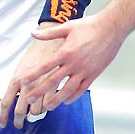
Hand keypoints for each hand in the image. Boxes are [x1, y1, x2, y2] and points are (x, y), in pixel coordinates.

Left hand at [0, 11, 126, 127]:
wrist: (111, 28)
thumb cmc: (90, 26)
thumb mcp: (67, 27)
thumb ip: (49, 33)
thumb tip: (33, 33)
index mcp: (65, 52)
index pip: (45, 66)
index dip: (33, 75)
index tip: (23, 81)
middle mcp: (74, 64)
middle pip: (53, 81)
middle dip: (40, 91)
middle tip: (29, 99)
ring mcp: (85, 71)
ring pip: (68, 90)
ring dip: (57, 99)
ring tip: (48, 107)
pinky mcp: (94, 74)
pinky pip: (82, 89)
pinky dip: (73, 96)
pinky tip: (66, 101)